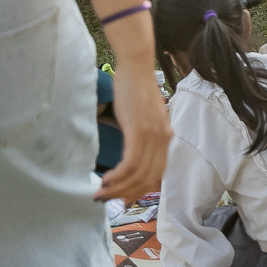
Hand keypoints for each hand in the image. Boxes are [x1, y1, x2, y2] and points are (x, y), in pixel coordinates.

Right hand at [93, 61, 171, 203]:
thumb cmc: (135, 89)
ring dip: (118, 188)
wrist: (136, 66)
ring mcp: (153, 135)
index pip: (157, 174)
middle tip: (107, 200)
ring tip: (101, 193)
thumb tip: (132, 155)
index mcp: (166, 137)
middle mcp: (163, 139)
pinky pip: (131, 163)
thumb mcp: (144, 117)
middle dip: (126, 194)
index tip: (122, 199)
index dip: (140, 190)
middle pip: (148, 179)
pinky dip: (118, 176)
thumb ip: (144, 135)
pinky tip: (106, 179)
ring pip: (138, 175)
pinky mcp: (139, 130)